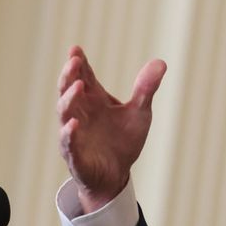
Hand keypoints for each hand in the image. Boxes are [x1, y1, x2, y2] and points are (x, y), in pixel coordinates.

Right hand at [57, 46, 165, 213]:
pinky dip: (69, 134)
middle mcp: (80, 113)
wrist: (116, 176)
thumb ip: (146, 89)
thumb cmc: (123, 141)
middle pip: (68, 89)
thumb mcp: (139, 113)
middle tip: (74, 61)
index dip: (78, 62)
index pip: (82, 76)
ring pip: (64, 113)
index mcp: (93, 99)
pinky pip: (68, 144)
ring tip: (78, 86)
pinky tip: (73, 124)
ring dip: (69, 99)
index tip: (76, 49)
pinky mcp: (76, 156)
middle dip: (69, 75)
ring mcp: (75, 134)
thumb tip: (161, 63)